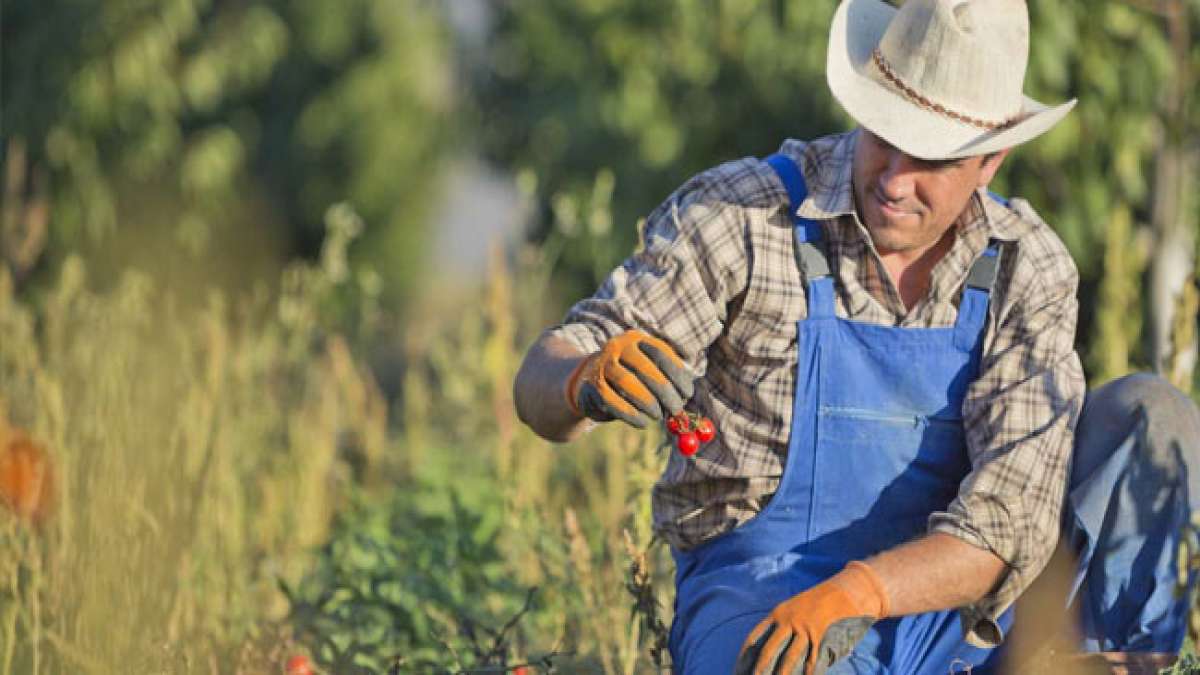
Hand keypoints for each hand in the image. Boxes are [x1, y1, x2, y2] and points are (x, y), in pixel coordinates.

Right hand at [564, 330, 693, 427]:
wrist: (590, 381)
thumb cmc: (630, 378)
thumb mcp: (649, 370)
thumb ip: (667, 378)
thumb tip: (686, 396)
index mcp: (637, 339)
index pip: (661, 353)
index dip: (677, 375)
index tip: (688, 394)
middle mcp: (617, 347)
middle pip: (645, 368)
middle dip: (665, 392)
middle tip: (676, 409)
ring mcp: (601, 364)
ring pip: (627, 382)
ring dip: (648, 402)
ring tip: (658, 415)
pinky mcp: (591, 385)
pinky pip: (611, 400)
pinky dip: (630, 414)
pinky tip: (642, 423)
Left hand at [734, 561, 888, 674]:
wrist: (848, 591)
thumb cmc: (819, 603)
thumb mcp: (795, 609)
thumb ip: (783, 628)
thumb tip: (769, 652)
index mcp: (778, 614)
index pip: (755, 637)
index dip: (745, 655)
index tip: (738, 669)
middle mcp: (789, 621)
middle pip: (769, 650)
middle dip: (760, 669)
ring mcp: (806, 629)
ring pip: (790, 658)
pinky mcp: (823, 637)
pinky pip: (813, 660)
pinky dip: (808, 673)